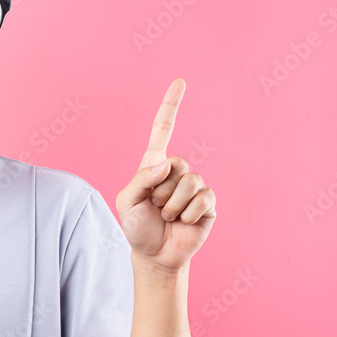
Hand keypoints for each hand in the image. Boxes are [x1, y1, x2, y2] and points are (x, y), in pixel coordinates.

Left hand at [115, 79, 215, 271]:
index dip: (171, 106)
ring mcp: (194, 186)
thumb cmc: (137, 226)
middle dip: (162, 190)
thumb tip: (167, 164)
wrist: (155, 255)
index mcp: (154, 165)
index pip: (163, 129)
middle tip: (156, 208)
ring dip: (174, 205)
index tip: (180, 81)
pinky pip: (203, 199)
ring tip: (168, 216)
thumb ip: (141, 179)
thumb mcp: (126, 202)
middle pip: (177, 163)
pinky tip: (184, 222)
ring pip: (190, 182)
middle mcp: (176, 171)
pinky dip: (189, 214)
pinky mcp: (209, 203)